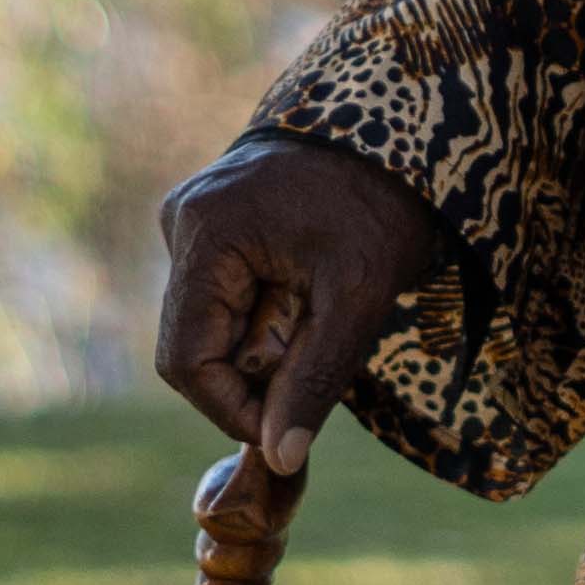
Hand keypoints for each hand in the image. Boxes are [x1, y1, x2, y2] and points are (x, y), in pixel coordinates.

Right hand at [150, 135, 457, 474]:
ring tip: (322, 309)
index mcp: (206, 232)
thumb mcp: (359, 297)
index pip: (186, 361)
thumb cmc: (383, 203)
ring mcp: (194, 217)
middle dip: (255, 371)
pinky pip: (225, 294)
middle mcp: (182, 221)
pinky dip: (266, 313)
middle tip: (318, 354)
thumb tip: (280, 461)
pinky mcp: (214, 220)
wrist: (402, 124)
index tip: (287, 427)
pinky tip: (309, 290)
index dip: (232, 409)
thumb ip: (315, 379)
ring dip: (264, 341)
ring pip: (212, 323)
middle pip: (196, 343)